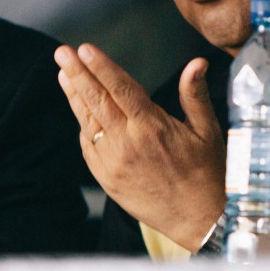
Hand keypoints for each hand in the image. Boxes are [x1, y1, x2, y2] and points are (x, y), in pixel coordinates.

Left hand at [55, 43, 225, 252]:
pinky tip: (79, 109)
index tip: (84, 49)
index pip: (121, 88)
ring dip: (74, 96)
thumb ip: (195, 95)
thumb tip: (197, 63)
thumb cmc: (207, 174)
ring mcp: (113, 162)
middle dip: (78, 74)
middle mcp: (128, 143)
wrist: (198, 221)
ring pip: (88, 122)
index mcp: (152, 127)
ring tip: (64, 74)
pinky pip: (88, 146)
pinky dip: (83, 125)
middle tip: (61, 53)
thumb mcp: (208, 132)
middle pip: (97, 100)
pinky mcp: (107, 178)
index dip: (101, 67)